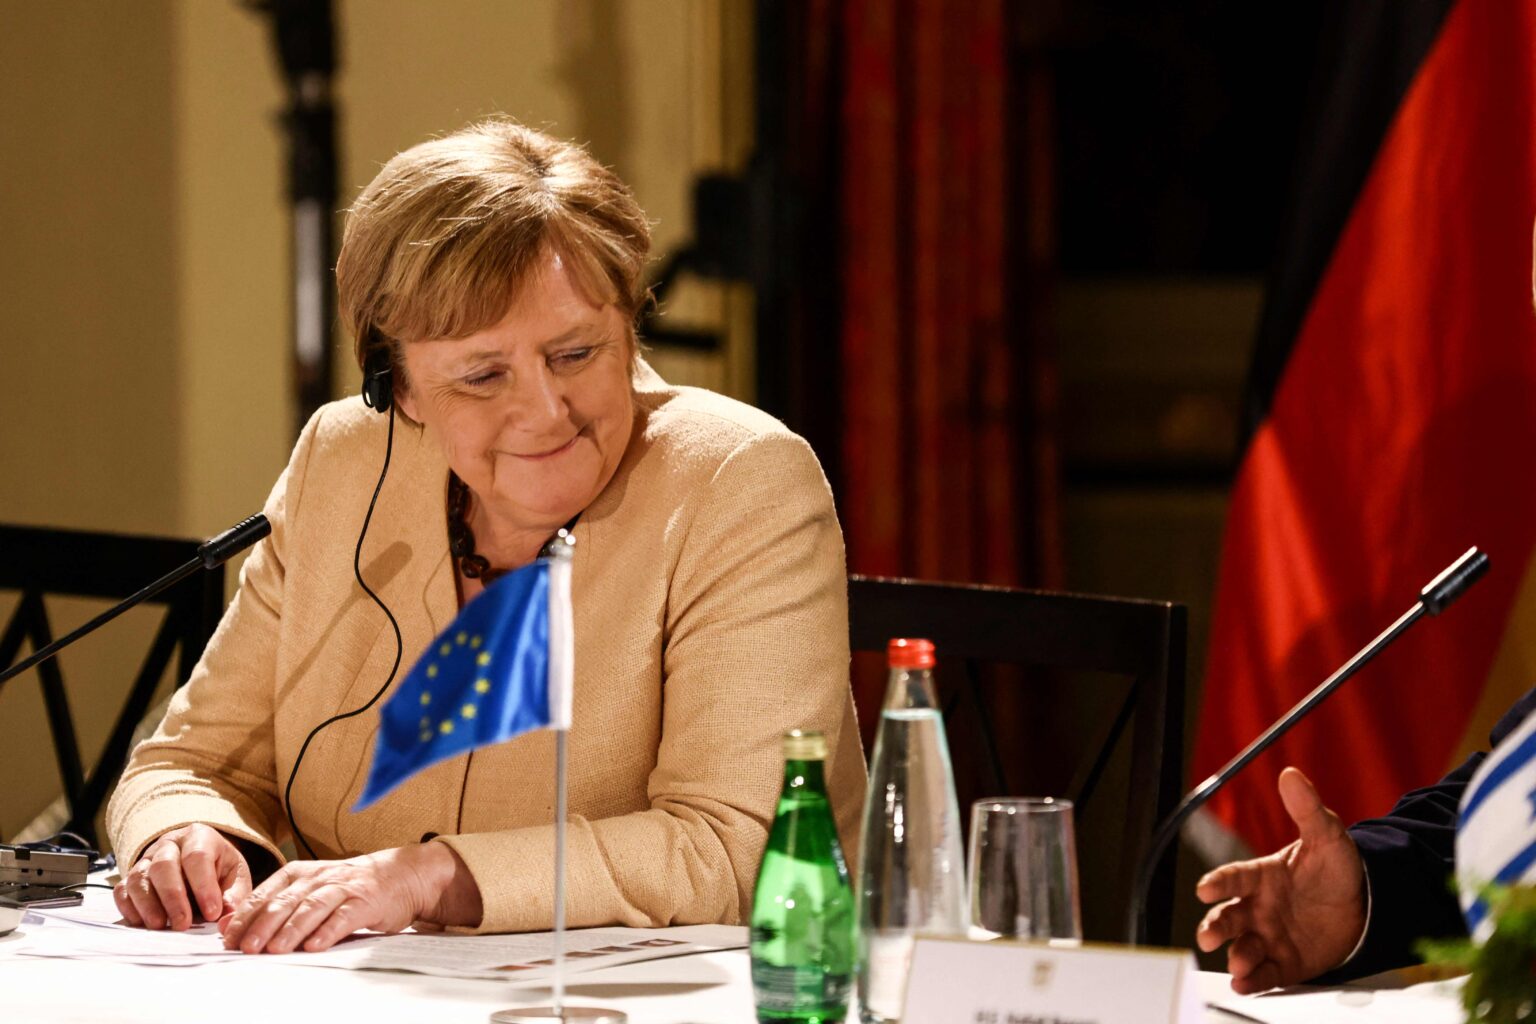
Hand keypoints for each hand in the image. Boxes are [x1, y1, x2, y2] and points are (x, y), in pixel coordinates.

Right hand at [114, 823, 252, 930]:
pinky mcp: (131, 877)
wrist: (201, 865)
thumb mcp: (235, 878)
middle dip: (173, 897)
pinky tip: (142, 924)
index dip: (204, 886)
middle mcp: (170, 844)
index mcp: (200, 837)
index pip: (198, 856)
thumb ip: (234, 897)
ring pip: (139, 877)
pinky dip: (129, 908)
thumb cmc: (219, 871)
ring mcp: (147, 860)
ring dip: (148, 905)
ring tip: (160, 926)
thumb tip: (227, 918)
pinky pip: (122, 890)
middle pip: (163, 865)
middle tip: (183, 924)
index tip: (212, 913)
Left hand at [218, 842, 481, 953]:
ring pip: (311, 907)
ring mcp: (343, 888)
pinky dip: (328, 931)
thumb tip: (228, 926)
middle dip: (262, 925)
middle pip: (285, 901)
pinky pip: (344, 916)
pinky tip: (315, 946)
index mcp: (299, 874)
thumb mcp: (308, 891)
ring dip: (291, 929)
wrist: (401, 875)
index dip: (245, 917)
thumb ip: (272, 906)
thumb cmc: (348, 889)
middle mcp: (318, 877)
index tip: (227, 940)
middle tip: (245, 948)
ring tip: (275, 950)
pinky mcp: (365, 901)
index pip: (265, 894)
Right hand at [1195, 767, 1366, 993]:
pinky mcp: (1287, 963)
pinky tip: (1247, 983)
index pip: (1234, 878)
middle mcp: (1258, 908)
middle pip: (1229, 917)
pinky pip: (1268, 973)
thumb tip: (1290, 774)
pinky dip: (1256, 979)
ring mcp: (1270, 937)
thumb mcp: (1327, 836)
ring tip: (1238, 963)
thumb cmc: (1335, 869)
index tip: (1204, 889)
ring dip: (1237, 956)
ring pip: (1244, 947)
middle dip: (1216, 927)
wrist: (1364, 905)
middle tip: (1208, 936)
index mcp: (1261, 876)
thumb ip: (1307, 809)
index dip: (1219, 882)